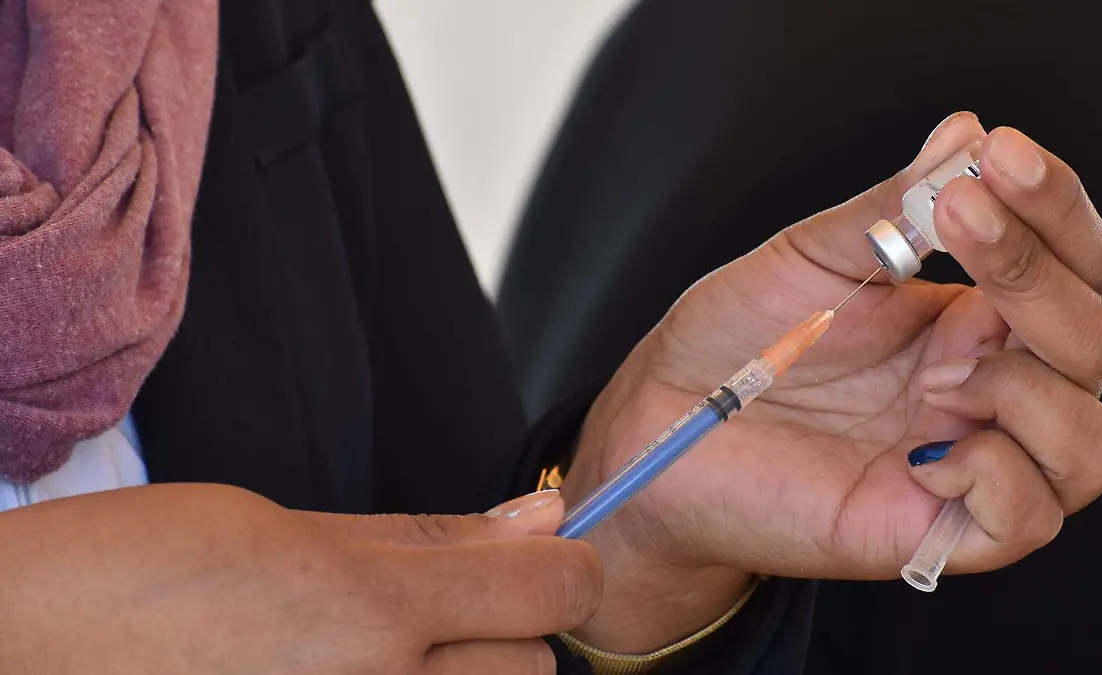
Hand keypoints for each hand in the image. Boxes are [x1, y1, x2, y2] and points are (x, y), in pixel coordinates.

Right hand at [0, 484, 600, 673]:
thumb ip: (425, 537)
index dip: (565, 564)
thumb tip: (538, 516)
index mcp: (366, 613)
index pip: (550, 590)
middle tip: (429, 608)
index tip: (551, 553)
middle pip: (531, 669)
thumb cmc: (123, 578)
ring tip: (373, 655)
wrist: (11, 655)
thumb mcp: (280, 526)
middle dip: (506, 629)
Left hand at [564, 112, 1101, 651]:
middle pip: (1092, 340)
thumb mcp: (810, 257)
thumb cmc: (733, 339)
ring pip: (1094, 443)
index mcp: (967, 315)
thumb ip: (892, 208)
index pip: (1069, 261)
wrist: (665, 423)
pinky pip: (1030, 517)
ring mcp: (966, 461)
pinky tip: (920, 455)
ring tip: (936, 375)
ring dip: (1032, 388)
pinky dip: (996, 475)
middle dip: (1039, 274)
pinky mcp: (932, 531)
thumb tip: (966, 134)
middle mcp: (983, 387)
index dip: (1054, 206)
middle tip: (956, 221)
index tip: (999, 155)